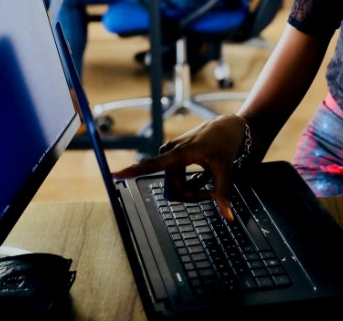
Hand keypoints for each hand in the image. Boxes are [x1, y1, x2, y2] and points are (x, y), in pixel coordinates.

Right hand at [113, 114, 248, 219]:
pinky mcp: (173, 155)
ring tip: (209, 179)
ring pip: (176, 187)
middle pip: (173, 189)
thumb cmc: (225, 143)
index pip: (154, 164)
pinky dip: (192, 183)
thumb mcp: (226, 169)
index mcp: (180, 152)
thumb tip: (228, 217)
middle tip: (211, 193)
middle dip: (192, 195)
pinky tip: (204, 175)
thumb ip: (222, 194)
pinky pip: (178, 180)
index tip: (114, 174)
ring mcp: (171, 154)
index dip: (134, 171)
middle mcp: (170, 151)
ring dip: (193, 189)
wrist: (228, 126)